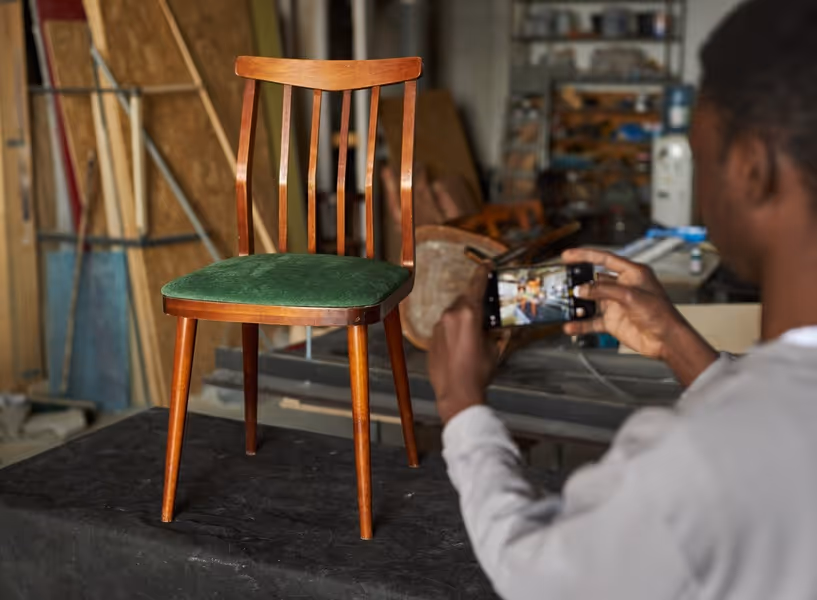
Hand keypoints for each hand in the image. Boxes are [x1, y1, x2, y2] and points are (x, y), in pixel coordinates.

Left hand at [428, 267, 501, 424]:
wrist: (456, 392)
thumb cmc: (478, 372)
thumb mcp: (495, 348)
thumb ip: (494, 330)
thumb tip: (496, 325)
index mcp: (468, 313)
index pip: (476, 284)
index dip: (483, 272)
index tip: (486, 265)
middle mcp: (450, 315)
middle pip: (465, 299)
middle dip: (475, 301)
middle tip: (486, 307)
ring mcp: (439, 326)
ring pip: (454, 313)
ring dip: (464, 317)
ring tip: (475, 331)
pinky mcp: (432, 338)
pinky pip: (445, 327)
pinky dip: (454, 330)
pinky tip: (462, 343)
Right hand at [561, 249, 678, 357]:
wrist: (666, 340)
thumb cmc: (660, 314)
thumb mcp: (630, 296)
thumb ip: (603, 291)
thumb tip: (581, 289)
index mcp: (632, 273)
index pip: (604, 259)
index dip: (585, 255)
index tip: (568, 255)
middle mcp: (622, 287)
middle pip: (594, 280)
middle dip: (578, 282)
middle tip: (561, 282)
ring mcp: (616, 305)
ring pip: (591, 301)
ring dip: (578, 304)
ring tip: (564, 305)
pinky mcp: (613, 321)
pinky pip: (592, 321)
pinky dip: (581, 324)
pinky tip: (570, 326)